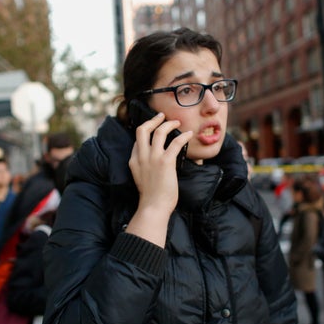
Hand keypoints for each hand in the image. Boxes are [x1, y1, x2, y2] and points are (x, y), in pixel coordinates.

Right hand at [127, 112, 191, 246]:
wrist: (153, 207)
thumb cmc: (151, 197)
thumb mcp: (141, 178)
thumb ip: (144, 167)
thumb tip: (156, 162)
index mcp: (134, 161)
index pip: (137, 140)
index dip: (146, 132)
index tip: (154, 129)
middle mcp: (141, 156)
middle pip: (142, 129)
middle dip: (153, 120)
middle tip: (161, 116)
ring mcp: (153, 158)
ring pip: (159, 131)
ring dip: (169, 124)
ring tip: (176, 123)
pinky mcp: (165, 162)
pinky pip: (175, 142)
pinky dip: (183, 136)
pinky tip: (189, 135)